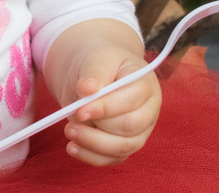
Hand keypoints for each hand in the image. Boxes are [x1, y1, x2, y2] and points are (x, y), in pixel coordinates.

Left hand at [60, 47, 161, 165]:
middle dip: (99, 127)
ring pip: (122, 147)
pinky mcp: (125, 146)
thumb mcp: (98, 58)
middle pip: (129, 127)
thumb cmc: (100, 63)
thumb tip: (87, 89)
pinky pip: (112, 159)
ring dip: (93, 143)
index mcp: (146, 84)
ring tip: (69, 131)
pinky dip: (91, 156)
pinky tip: (73, 148)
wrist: (95, 74)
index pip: (131, 100)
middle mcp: (148, 111)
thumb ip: (94, 72)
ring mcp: (139, 131)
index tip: (80, 109)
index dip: (106, 107)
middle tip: (72, 120)